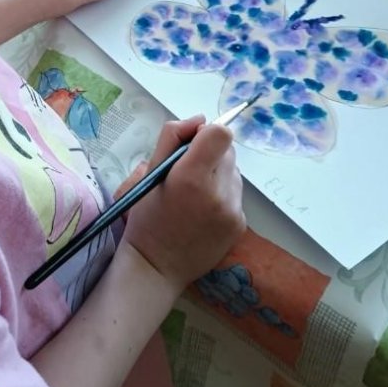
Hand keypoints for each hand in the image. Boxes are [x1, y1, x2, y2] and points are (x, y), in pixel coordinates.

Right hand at [121, 117, 245, 291]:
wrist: (157, 266)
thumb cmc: (147, 217)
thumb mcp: (149, 172)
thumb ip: (173, 137)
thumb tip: (200, 120)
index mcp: (191, 177)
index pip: (221, 133)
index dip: (206, 134)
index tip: (192, 146)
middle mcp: (218, 193)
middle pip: (228, 150)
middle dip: (210, 154)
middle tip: (188, 173)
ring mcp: (233, 211)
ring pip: (234, 171)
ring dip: (218, 174)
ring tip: (195, 195)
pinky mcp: (240, 225)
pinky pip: (236, 194)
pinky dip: (222, 195)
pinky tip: (203, 211)